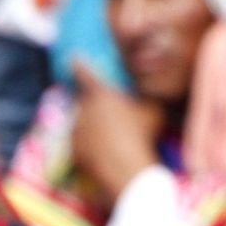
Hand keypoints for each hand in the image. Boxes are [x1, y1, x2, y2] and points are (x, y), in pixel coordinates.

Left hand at [70, 63, 164, 205]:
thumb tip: (149, 89)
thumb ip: (146, 97)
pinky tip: (106, 150)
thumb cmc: (141, 133)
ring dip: (92, 124)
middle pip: (84, 100)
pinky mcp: (73, 150)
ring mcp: (75, 130)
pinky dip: (89, 143)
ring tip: (111, 134)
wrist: (125, 167)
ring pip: (82, 122)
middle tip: (109, 109)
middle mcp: (83, 109)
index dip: (78, 64)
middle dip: (93, 102)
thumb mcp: (153, 110)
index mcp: (101, 93)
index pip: (84, 72)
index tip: (72, 57)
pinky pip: (81, 141)